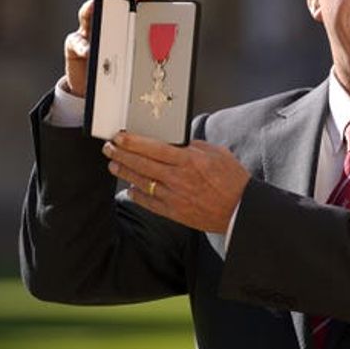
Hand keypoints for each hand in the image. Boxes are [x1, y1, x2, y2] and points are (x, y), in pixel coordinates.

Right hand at [63, 0, 155, 96]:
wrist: (100, 90)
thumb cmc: (122, 72)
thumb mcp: (136, 62)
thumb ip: (146, 54)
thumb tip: (166, 52)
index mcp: (126, 25)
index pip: (133, 7)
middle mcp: (107, 23)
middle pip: (110, 3)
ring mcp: (89, 32)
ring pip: (88, 14)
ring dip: (91, 8)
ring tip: (96, 6)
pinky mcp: (75, 47)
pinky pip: (76, 43)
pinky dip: (82, 45)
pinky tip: (89, 51)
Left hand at [102, 133, 250, 233]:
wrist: (240, 210)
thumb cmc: (232, 180)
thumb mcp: (217, 153)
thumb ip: (194, 145)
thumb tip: (176, 141)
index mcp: (190, 160)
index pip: (154, 148)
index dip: (133, 142)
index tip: (120, 136)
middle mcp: (179, 178)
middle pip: (142, 164)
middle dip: (122, 154)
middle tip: (109, 148)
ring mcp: (174, 197)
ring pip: (142, 182)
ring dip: (125, 172)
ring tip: (114, 164)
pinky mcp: (174, 212)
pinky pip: (149, 202)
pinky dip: (136, 194)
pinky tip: (130, 187)